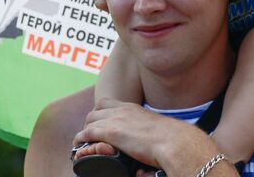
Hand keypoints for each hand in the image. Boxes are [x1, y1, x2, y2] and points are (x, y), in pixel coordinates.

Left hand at [72, 99, 224, 175]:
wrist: (175, 141)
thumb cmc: (172, 139)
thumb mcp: (155, 129)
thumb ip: (146, 132)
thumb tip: (144, 150)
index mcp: (133, 108)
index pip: (107, 103)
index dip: (99, 113)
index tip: (98, 124)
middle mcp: (123, 110)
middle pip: (95, 110)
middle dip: (90, 122)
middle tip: (90, 136)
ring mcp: (117, 119)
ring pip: (89, 120)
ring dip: (85, 130)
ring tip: (83, 143)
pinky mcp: (112, 132)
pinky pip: (87, 133)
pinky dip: (81, 139)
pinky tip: (78, 147)